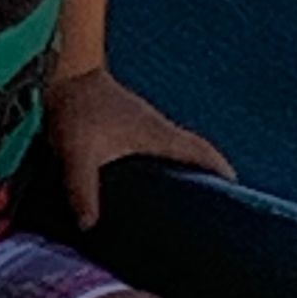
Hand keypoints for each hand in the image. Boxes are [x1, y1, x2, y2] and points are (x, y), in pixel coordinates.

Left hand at [45, 67, 234, 229]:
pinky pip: (155, 144)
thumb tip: (88, 225)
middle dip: (207, 173)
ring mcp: (142, 122)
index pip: (201, 152)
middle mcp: (156, 127)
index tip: (235, 190)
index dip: (220, 171)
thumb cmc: (74, 109)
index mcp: (157, 135)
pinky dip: (162, 159)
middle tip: (214, 202)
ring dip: (184, 165)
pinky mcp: (126, 120)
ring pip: (174, 147)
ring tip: (184, 195)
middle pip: (194, 151)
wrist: (62, 73)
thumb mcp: (76, 153)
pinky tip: (147, 177)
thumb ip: (82, 188)